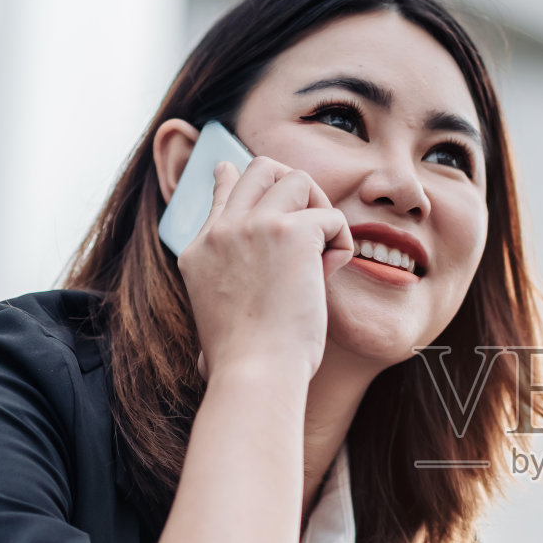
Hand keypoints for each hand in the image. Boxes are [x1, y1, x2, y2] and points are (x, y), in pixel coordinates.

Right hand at [178, 155, 355, 382]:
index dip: (232, 179)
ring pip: (297, 179)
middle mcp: (222, 231)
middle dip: (292, 186)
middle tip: (313, 222)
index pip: (221, 195)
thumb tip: (203, 362)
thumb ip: (219, 312)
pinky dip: (341, 242)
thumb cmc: (243, 367)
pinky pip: (330, 216)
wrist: (255, 373)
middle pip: (259, 169)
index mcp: (200, 252)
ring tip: (324, 250)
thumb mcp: (217, 329)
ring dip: (320, 209)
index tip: (230, 170)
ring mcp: (254, 226)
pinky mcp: (291, 233)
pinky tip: (331, 271)